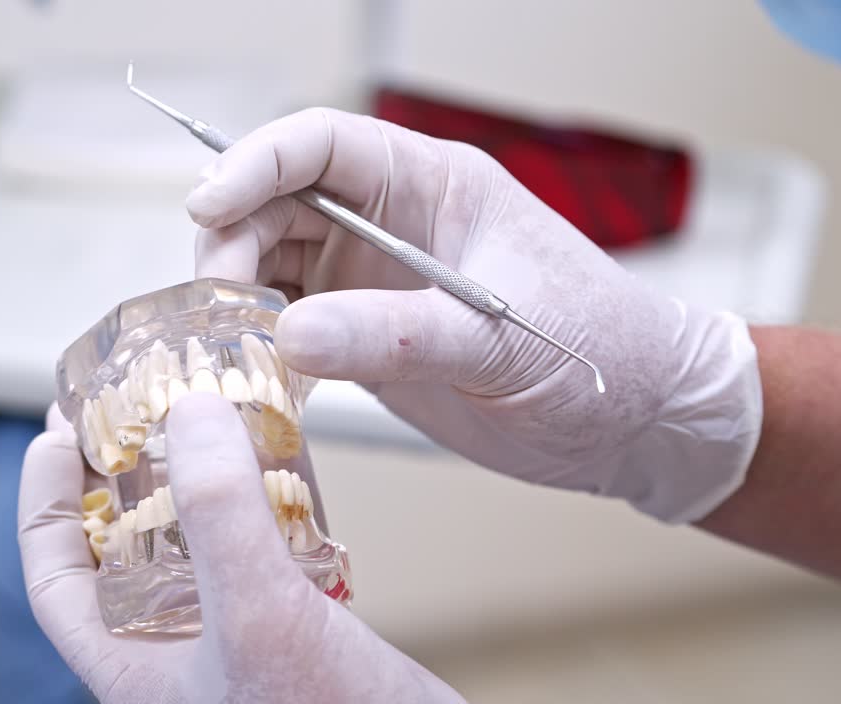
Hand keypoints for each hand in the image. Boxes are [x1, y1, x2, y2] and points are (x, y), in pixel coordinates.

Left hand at [18, 394, 478, 703]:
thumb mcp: (258, 617)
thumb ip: (220, 514)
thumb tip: (190, 411)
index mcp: (133, 662)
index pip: (57, 574)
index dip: (46, 500)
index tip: (55, 430)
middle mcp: (177, 650)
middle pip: (124, 546)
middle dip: (127, 473)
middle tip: (136, 404)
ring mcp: (238, 641)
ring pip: (199, 543)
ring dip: (203, 481)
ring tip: (210, 418)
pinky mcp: (298, 630)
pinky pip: (263, 552)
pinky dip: (268, 503)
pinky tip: (286, 467)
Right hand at [187, 108, 761, 522]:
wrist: (633, 421)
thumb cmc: (600, 351)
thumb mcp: (501, 339)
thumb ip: (397, 334)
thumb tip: (291, 332)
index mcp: (432, 184)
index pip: (321, 144)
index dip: (254, 163)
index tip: (208, 207)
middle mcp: (391, 223)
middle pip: (277, 202)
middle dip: (232, 241)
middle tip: (219, 303)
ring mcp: (373, 279)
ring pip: (272, 264)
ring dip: (238, 297)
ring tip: (230, 345)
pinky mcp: (366, 336)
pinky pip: (290, 326)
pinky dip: (262, 346)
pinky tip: (259, 377)